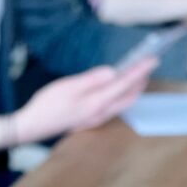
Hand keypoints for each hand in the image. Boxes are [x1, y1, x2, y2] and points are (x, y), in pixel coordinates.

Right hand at [6, 60, 153, 145]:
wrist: (33, 126)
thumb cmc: (47, 105)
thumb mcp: (68, 86)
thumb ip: (92, 79)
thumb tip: (113, 72)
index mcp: (97, 102)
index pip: (125, 84)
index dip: (140, 71)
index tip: (152, 60)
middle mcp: (101, 113)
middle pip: (129, 97)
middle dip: (141, 81)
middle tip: (148, 65)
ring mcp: (97, 118)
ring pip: (123, 104)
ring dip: (133, 89)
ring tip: (137, 75)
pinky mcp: (90, 120)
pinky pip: (114, 107)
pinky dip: (122, 95)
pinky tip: (117, 89)